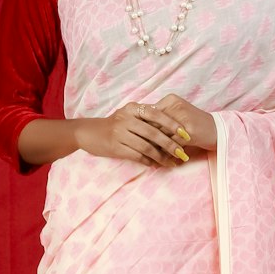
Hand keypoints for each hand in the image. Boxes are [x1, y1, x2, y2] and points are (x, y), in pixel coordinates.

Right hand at [75, 96, 213, 167]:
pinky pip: (137, 156)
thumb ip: (146, 118)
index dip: (173, 125)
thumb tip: (171, 127)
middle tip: (183, 154)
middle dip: (171, 144)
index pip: (157, 115)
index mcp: (133, 108)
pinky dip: (149, 161)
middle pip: (154, 133)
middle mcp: (127, 119)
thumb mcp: (128, 115)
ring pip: (147, 147)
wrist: (88, 132)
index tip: (186, 134)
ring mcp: (120, 133)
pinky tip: (157, 165)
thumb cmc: (114, 124)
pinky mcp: (116, 147)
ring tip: (172, 163)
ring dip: (162, 157)